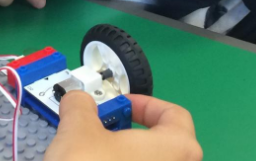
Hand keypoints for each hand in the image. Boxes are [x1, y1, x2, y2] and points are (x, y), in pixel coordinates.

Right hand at [45, 92, 201, 160]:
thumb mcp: (78, 130)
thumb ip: (81, 106)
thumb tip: (78, 100)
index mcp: (177, 149)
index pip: (174, 115)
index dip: (143, 104)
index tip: (116, 106)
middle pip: (162, 145)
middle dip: (128, 133)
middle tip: (99, 131)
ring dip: (122, 157)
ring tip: (90, 155)